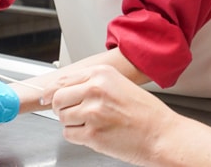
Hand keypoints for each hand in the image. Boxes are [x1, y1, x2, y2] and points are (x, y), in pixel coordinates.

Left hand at [45, 65, 177, 164]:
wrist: (162, 135)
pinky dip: (77, 136)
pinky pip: (69, 134)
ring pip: (62, 118)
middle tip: (73, 114)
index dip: (52, 92)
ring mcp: (92, 112)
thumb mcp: (119, 85)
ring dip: (71, 123)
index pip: (63, 80)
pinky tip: (94, 133)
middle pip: (57, 99)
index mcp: (102, 74)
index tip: (48, 98)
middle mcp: (95, 89)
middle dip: (61, 108)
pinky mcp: (92, 134)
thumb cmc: (146, 113)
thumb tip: (63, 89)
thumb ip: (92, 84)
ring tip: (92, 124)